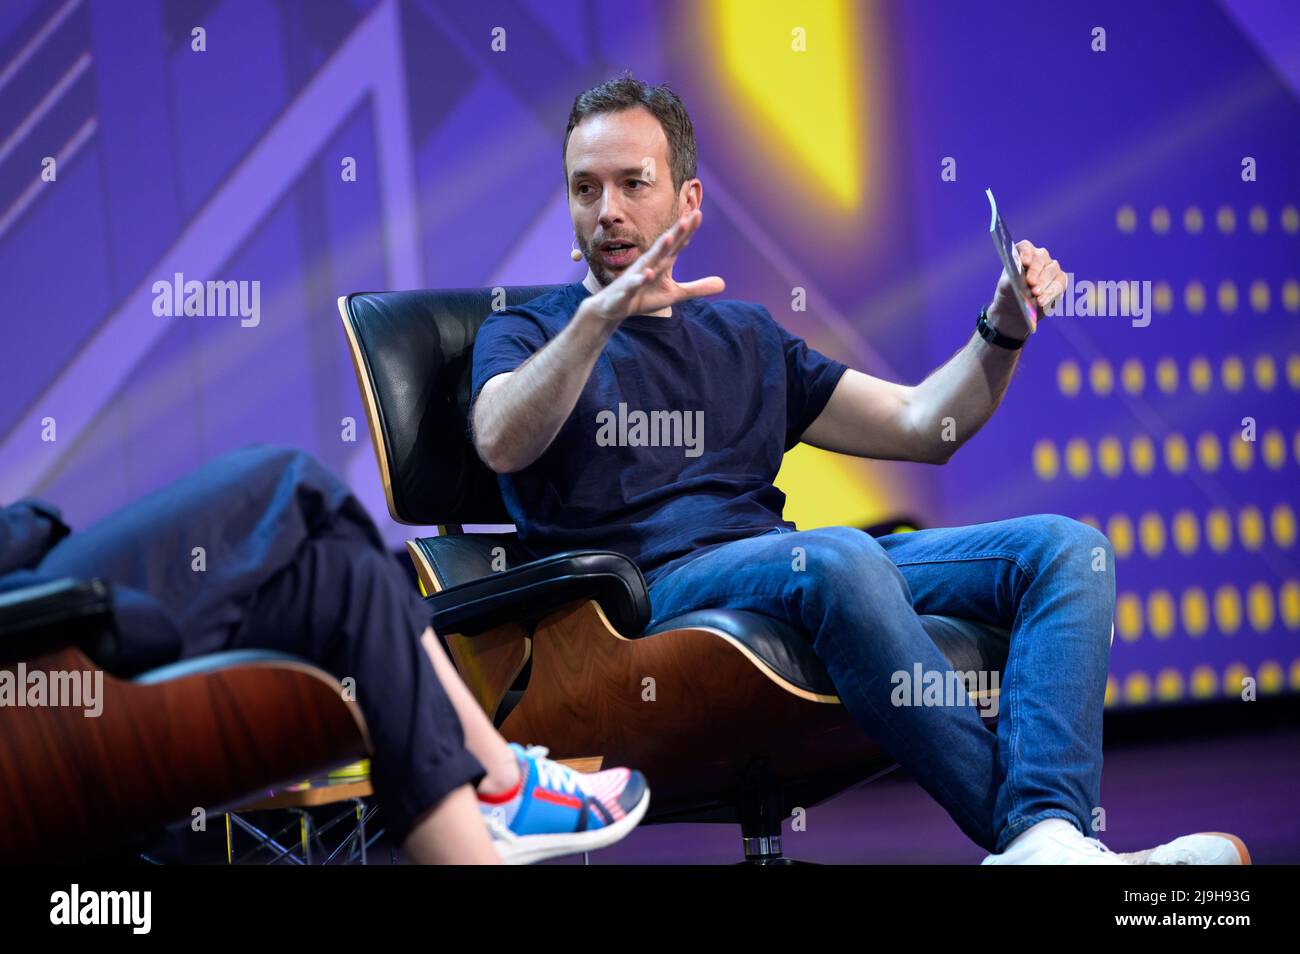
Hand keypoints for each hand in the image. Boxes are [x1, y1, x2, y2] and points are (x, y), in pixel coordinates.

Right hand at [580, 208, 724, 325]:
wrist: (614, 307)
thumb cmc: (643, 296)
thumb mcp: (674, 294)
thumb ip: (697, 288)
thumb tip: (723, 283)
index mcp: (662, 262)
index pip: (678, 244)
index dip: (688, 230)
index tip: (699, 213)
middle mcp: (650, 264)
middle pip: (666, 246)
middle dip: (677, 232)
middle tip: (689, 217)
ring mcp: (638, 275)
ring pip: (650, 260)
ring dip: (660, 249)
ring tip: (670, 237)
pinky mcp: (627, 290)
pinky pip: (635, 283)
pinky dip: (641, 279)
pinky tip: (649, 274)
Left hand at [988, 240, 1063, 337]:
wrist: (1015, 309)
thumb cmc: (1009, 293)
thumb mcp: (1005, 288)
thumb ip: (1008, 281)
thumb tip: (1013, 279)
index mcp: (1023, 254)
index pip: (1025, 247)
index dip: (1026, 253)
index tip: (1024, 262)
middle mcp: (1039, 258)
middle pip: (1040, 259)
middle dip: (1035, 271)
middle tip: (1031, 282)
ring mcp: (1051, 268)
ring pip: (1051, 271)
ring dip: (1043, 283)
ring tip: (1036, 294)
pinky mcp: (1060, 281)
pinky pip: (1058, 284)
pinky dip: (1050, 293)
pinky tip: (1042, 301)